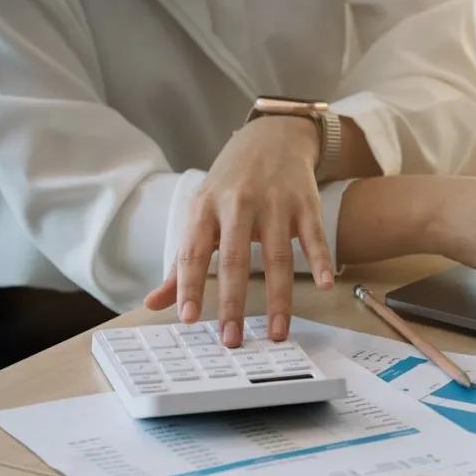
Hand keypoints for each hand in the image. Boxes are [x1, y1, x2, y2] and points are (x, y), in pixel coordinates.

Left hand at [144, 116, 333, 345]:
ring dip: (278, 298)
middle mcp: (238, 204)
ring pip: (277, 256)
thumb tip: (153, 304)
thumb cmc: (230, 183)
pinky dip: (320, 260)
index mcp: (205, 208)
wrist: (271, 136)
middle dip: (233, 303)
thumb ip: (182, 261)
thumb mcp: (200, 212)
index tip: (189, 318)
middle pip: (235, 259)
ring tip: (276, 332)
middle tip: (231, 339)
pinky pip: (314, 237)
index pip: (193, 252)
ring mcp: (274, 203)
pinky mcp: (305, 203)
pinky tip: (323, 284)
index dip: (189, 285)